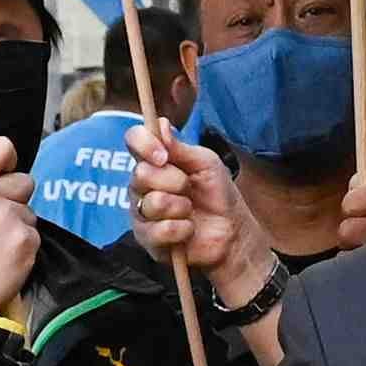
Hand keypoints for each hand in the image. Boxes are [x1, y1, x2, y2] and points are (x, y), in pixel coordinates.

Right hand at [0, 134, 37, 319]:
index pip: (2, 147)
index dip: (6, 160)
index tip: (2, 173)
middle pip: (24, 180)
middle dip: (14, 198)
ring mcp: (6, 219)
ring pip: (29, 209)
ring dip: (17, 224)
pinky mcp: (24, 241)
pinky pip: (34, 232)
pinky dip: (23, 244)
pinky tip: (3, 257)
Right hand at [125, 123, 277, 311]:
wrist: (232, 232)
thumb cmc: (217, 194)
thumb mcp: (206, 163)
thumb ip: (181, 147)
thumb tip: (160, 125)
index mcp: (154, 161)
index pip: (134, 140)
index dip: (144, 144)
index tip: (164, 156)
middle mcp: (141, 185)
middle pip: (141, 174)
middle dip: (174, 181)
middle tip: (189, 189)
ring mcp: (141, 212)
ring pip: (152, 203)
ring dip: (181, 207)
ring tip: (190, 211)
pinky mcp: (147, 239)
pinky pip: (159, 230)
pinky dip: (182, 229)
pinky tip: (188, 230)